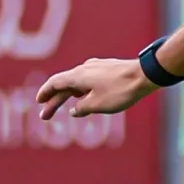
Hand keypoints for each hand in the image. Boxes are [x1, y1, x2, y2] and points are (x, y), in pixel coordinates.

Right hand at [36, 57, 153, 120]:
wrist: (144, 75)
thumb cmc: (120, 90)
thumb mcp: (97, 104)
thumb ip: (81, 108)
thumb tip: (74, 110)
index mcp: (78, 76)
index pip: (55, 83)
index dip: (45, 93)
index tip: (39, 102)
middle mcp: (84, 69)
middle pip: (64, 85)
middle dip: (53, 101)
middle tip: (45, 116)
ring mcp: (96, 68)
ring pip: (77, 83)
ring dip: (68, 97)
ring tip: (62, 109)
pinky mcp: (107, 70)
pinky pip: (88, 81)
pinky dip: (80, 92)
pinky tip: (83, 99)